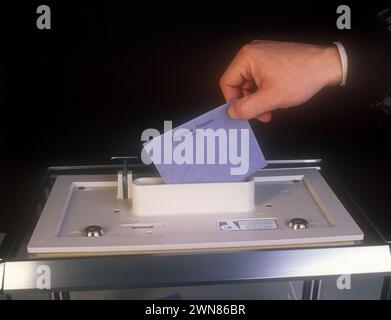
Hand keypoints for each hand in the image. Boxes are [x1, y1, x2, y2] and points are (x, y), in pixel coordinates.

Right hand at [220, 40, 342, 121]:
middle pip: (238, 83)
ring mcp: (263, 55)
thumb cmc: (303, 76)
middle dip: (249, 102)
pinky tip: (276, 98)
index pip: (227, 83)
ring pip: (250, 83)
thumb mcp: (270, 99)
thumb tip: (232, 112)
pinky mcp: (272, 59)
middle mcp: (253, 53)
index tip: (242, 113)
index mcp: (247, 57)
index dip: (233, 101)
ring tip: (271, 108)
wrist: (328, 66)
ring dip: (258, 99)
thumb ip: (246, 108)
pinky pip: (260, 78)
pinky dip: (265, 91)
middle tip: (260, 114)